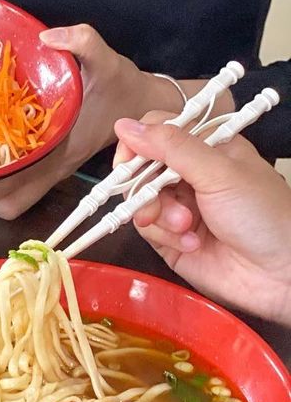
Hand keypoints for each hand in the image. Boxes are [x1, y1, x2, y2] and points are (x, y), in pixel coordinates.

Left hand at [0, 25, 181, 219]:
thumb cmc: (123, 87)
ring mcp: (53, 172)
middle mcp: (54, 168)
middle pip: (9, 202)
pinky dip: (1, 190)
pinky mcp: (54, 168)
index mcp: (60, 150)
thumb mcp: (106, 58)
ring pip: (15, 202)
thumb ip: (81, 42)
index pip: (18, 182)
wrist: (149, 106)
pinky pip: (22, 191)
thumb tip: (47, 38)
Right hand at [115, 116, 290, 324]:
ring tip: (185, 227)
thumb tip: (125, 126)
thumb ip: (172, 147)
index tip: (129, 161)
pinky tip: (190, 243)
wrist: (278, 275)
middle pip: (142, 166)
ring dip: (159, 214)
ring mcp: (178, 206)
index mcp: (208, 148)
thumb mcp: (219, 172)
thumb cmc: (263, 217)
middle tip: (156, 200)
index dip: (139, 143)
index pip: (158, 130)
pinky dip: (163, 235)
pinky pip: (146, 228)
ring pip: (139, 199)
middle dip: (147, 186)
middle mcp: (190, 174)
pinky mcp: (168, 237)